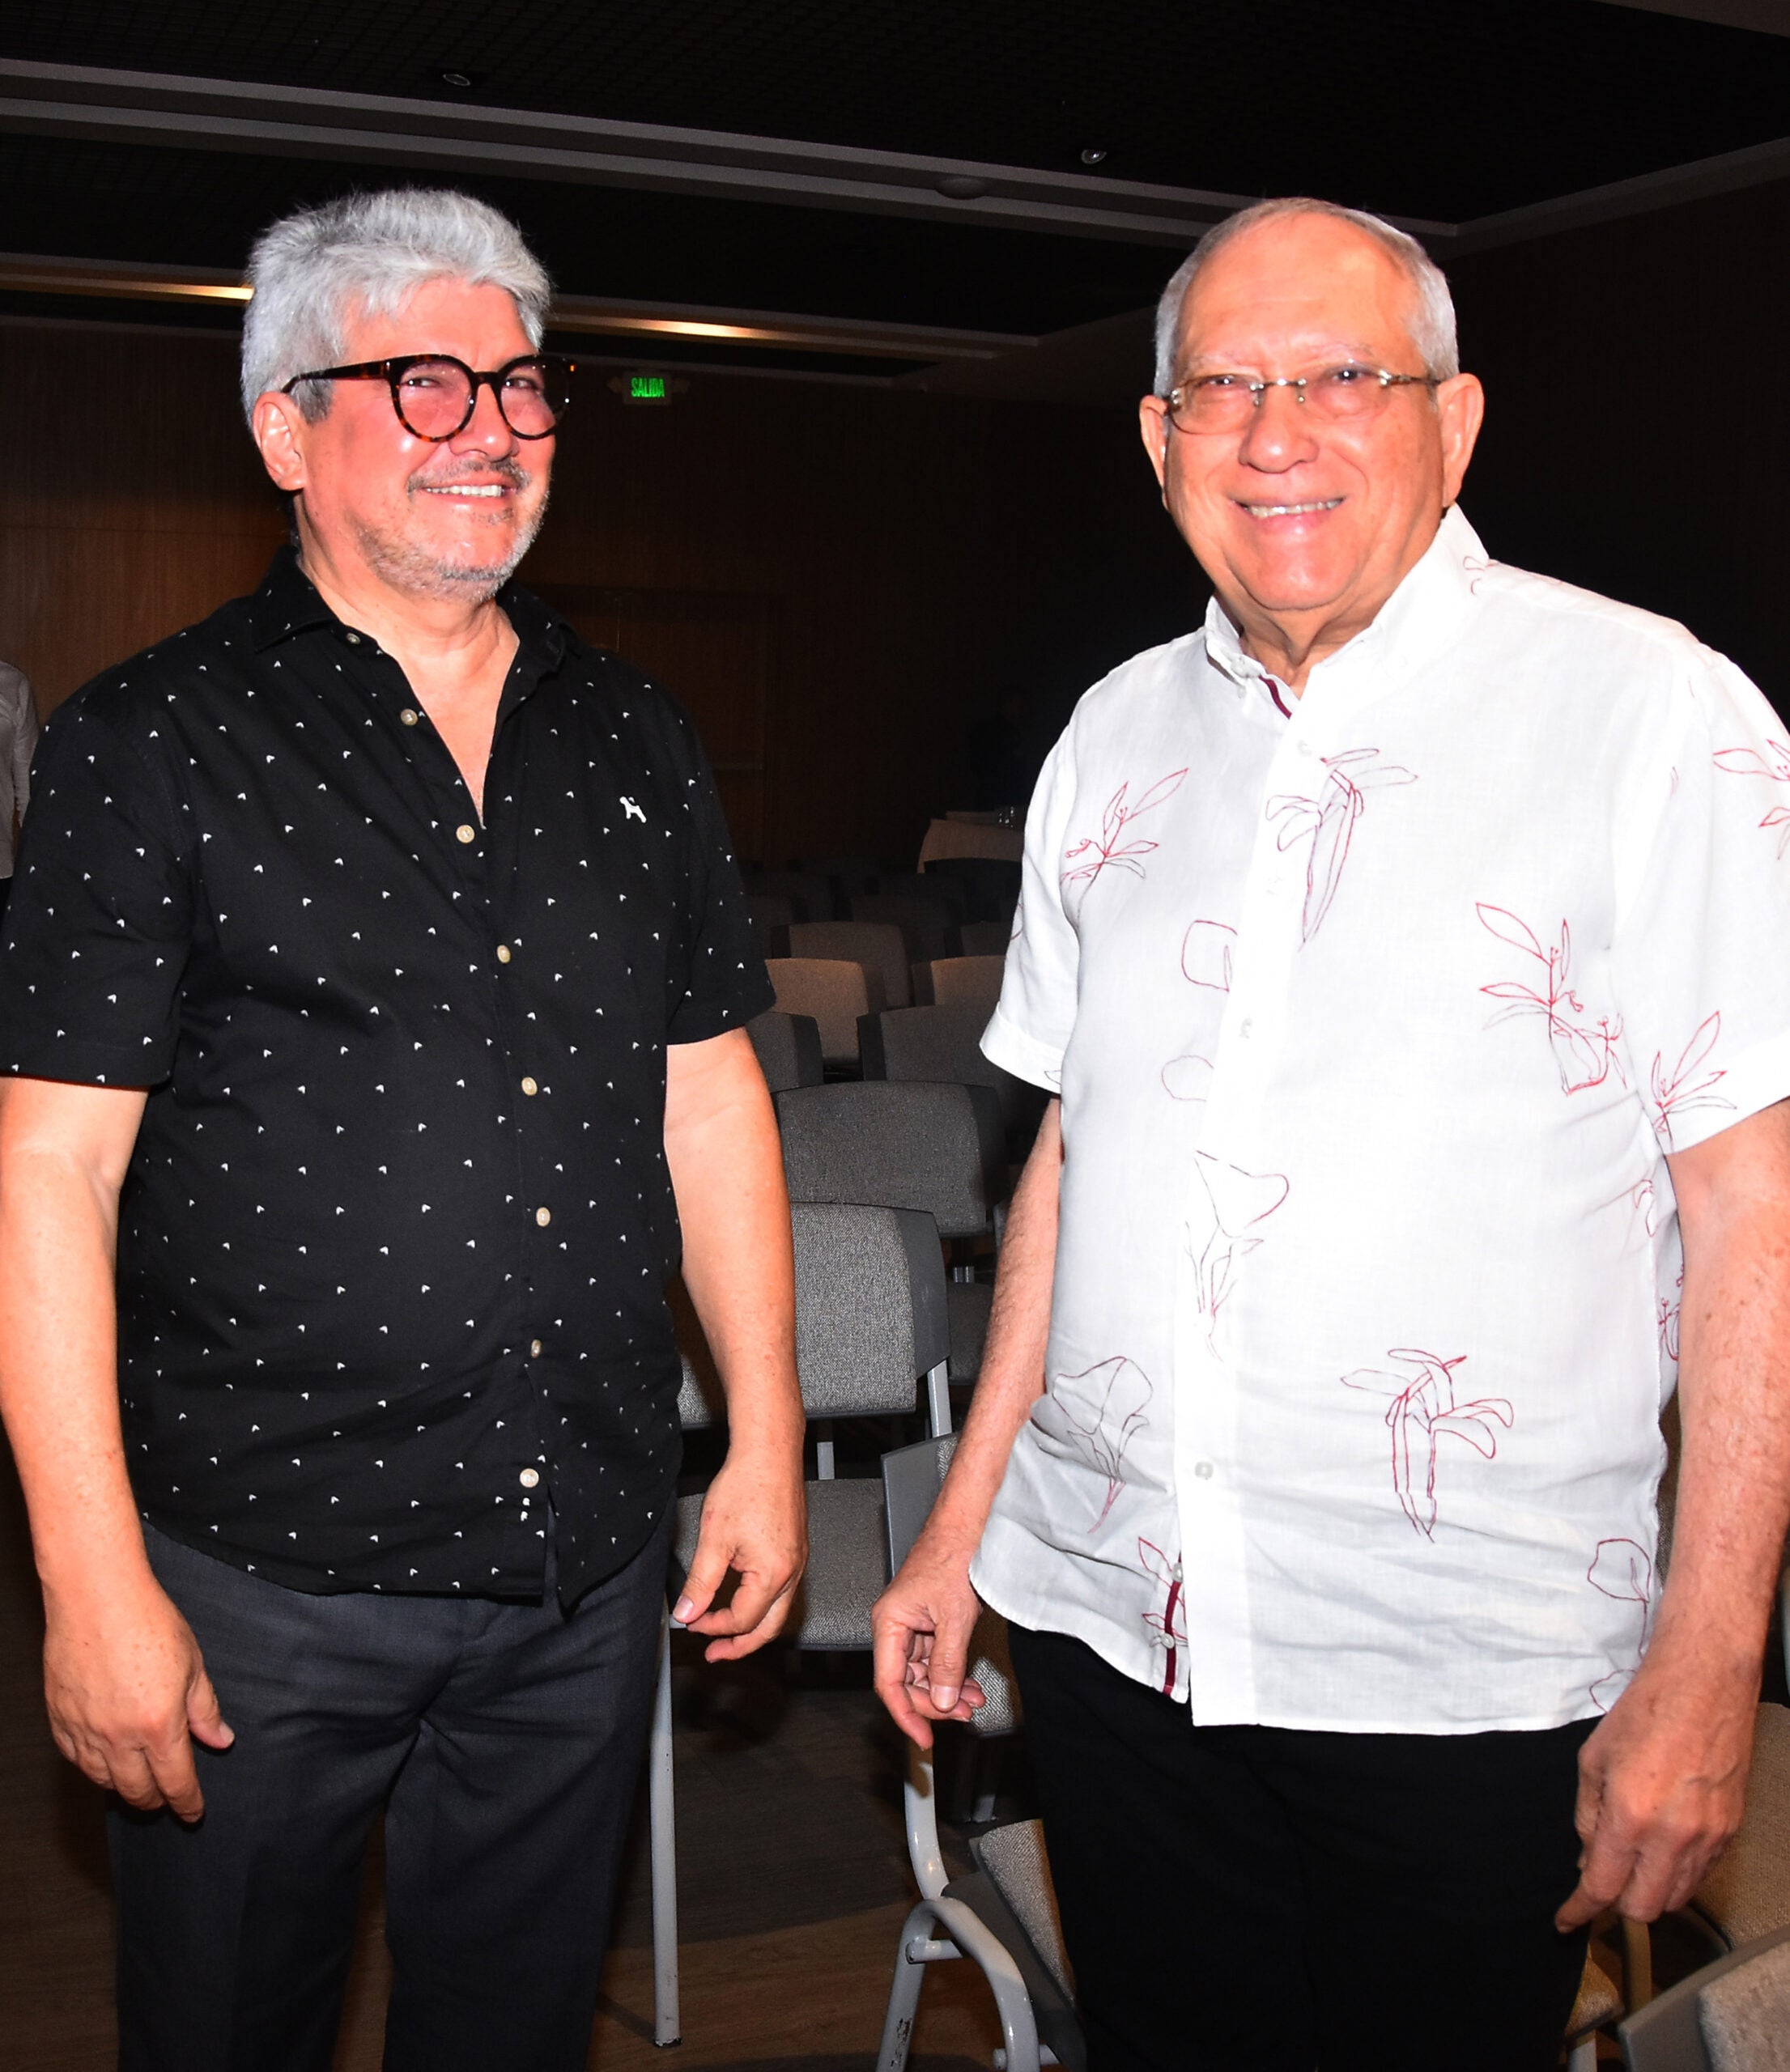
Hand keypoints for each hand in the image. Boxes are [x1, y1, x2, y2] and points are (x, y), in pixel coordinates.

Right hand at [42, 1569, 232, 1820]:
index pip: (176, 1781)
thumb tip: (221, 1740)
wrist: (97, 1597)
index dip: (188, 1803)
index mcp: (158, 1725)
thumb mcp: (193, 1664)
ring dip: (122, 1787)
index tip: (194, 1813)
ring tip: (136, 1783)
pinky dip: (91, 1767)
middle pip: (136, 1791)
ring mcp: (85, 1730)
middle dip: (155, 1801)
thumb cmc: (148, 1622)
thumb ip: (205, 1710)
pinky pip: (75, 1759)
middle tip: (166, 1800)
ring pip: (102, 1780)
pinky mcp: (59, 1719)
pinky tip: (102, 1761)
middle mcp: (118, 1736)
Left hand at [673, 1441, 805, 1661]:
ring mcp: (797, 1559)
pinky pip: (782, 1589)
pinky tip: (744, 1597)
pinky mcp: (796, 1547)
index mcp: (774, 1574)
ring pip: (778, 1610)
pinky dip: (762, 1604)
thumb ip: (700, 1583)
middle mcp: (792, 1571)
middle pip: (769, 1627)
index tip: (693, 1622)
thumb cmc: (747, 1485)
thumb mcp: (713, 1540)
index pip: (743, 1620)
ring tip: (728, 1632)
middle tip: (717, 1654)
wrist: (769, 1452)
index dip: (714, 1627)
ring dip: (752, 1626)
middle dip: (741, 1645)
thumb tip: (688, 1612)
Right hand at [871, 1525, 987, 1747]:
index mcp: (888, 1623)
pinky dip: (953, 1674)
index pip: (889, 1683)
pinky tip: (969, 1685)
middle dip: (935, 1702)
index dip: (906, 1714)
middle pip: (907, 1682)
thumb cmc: (952, 1556)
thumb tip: (940, 1700)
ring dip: (948, 1690)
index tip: (923, 1738)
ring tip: (972, 1701)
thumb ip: (947, 1664)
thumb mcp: (954, 1618)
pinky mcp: (929, 1622)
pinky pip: (936, 1658)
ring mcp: (913, 1625)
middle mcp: (895, 1626)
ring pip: (924, 1673)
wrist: (968, 1529)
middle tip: (961, 1714)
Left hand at [1554, 1646, 1756, 1930]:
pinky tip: (1663, 1850)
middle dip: (1617, 1905)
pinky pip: (1702, 1875)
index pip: (1602, 1888)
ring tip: (1632, 1864)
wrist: (1703, 1686)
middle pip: (1644, 1909)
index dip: (1579, 1911)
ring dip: (1650, 1892)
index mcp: (1630, 1816)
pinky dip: (1678, 1875)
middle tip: (1601, 1883)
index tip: (1566, 1921)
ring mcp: (1708, 1838)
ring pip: (1677, 1898)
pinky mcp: (1730, 1832)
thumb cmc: (1644, 1712)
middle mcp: (1673, 1837)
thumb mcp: (1593, 1759)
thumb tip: (1587, 1859)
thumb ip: (1588, 1816)